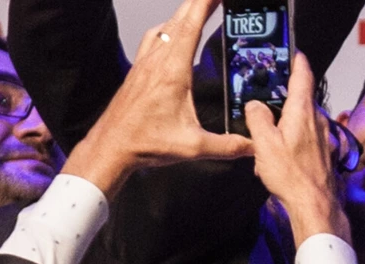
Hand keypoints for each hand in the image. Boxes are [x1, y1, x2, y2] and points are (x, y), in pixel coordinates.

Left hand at [61, 0, 253, 194]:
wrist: (110, 147)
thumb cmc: (144, 143)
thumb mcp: (193, 147)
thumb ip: (228, 146)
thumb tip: (254, 144)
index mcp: (173, 71)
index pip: (191, 25)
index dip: (205, 3)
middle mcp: (157, 61)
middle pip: (179, 19)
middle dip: (199, 2)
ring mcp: (145, 64)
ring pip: (166, 26)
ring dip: (183, 13)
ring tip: (199, 8)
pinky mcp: (138, 71)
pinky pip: (154, 38)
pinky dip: (168, 28)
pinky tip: (172, 34)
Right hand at [247, 54, 348, 245]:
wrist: (315, 203)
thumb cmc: (291, 174)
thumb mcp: (264, 143)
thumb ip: (257, 118)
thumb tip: (255, 105)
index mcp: (303, 112)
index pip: (303, 76)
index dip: (298, 62)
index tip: (294, 53)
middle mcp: (318, 120)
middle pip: (303, 99)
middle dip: (287, 96)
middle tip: (270, 96)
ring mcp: (324, 137)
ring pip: (305, 119)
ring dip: (289, 121)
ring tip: (270, 134)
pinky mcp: (325, 152)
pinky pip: (308, 138)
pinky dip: (295, 139)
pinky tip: (283, 155)